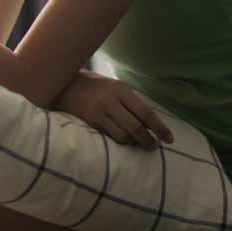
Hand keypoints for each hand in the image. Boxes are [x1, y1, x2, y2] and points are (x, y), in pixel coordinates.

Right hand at [53, 69, 173, 149]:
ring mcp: (98, 111)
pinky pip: (109, 137)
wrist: (61, 83)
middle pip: (136, 127)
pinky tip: (122, 141)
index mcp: (120, 89)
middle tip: (153, 147)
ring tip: (136, 144)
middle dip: (148, 140)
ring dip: (133, 143)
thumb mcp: (112, 87)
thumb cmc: (92, 87)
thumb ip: (129, 102)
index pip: (145, 112)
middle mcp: (110, 100)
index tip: (169, 139)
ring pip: (123, 135)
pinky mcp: (88, 122)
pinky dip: (119, 142)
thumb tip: (149, 123)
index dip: (159, 127)